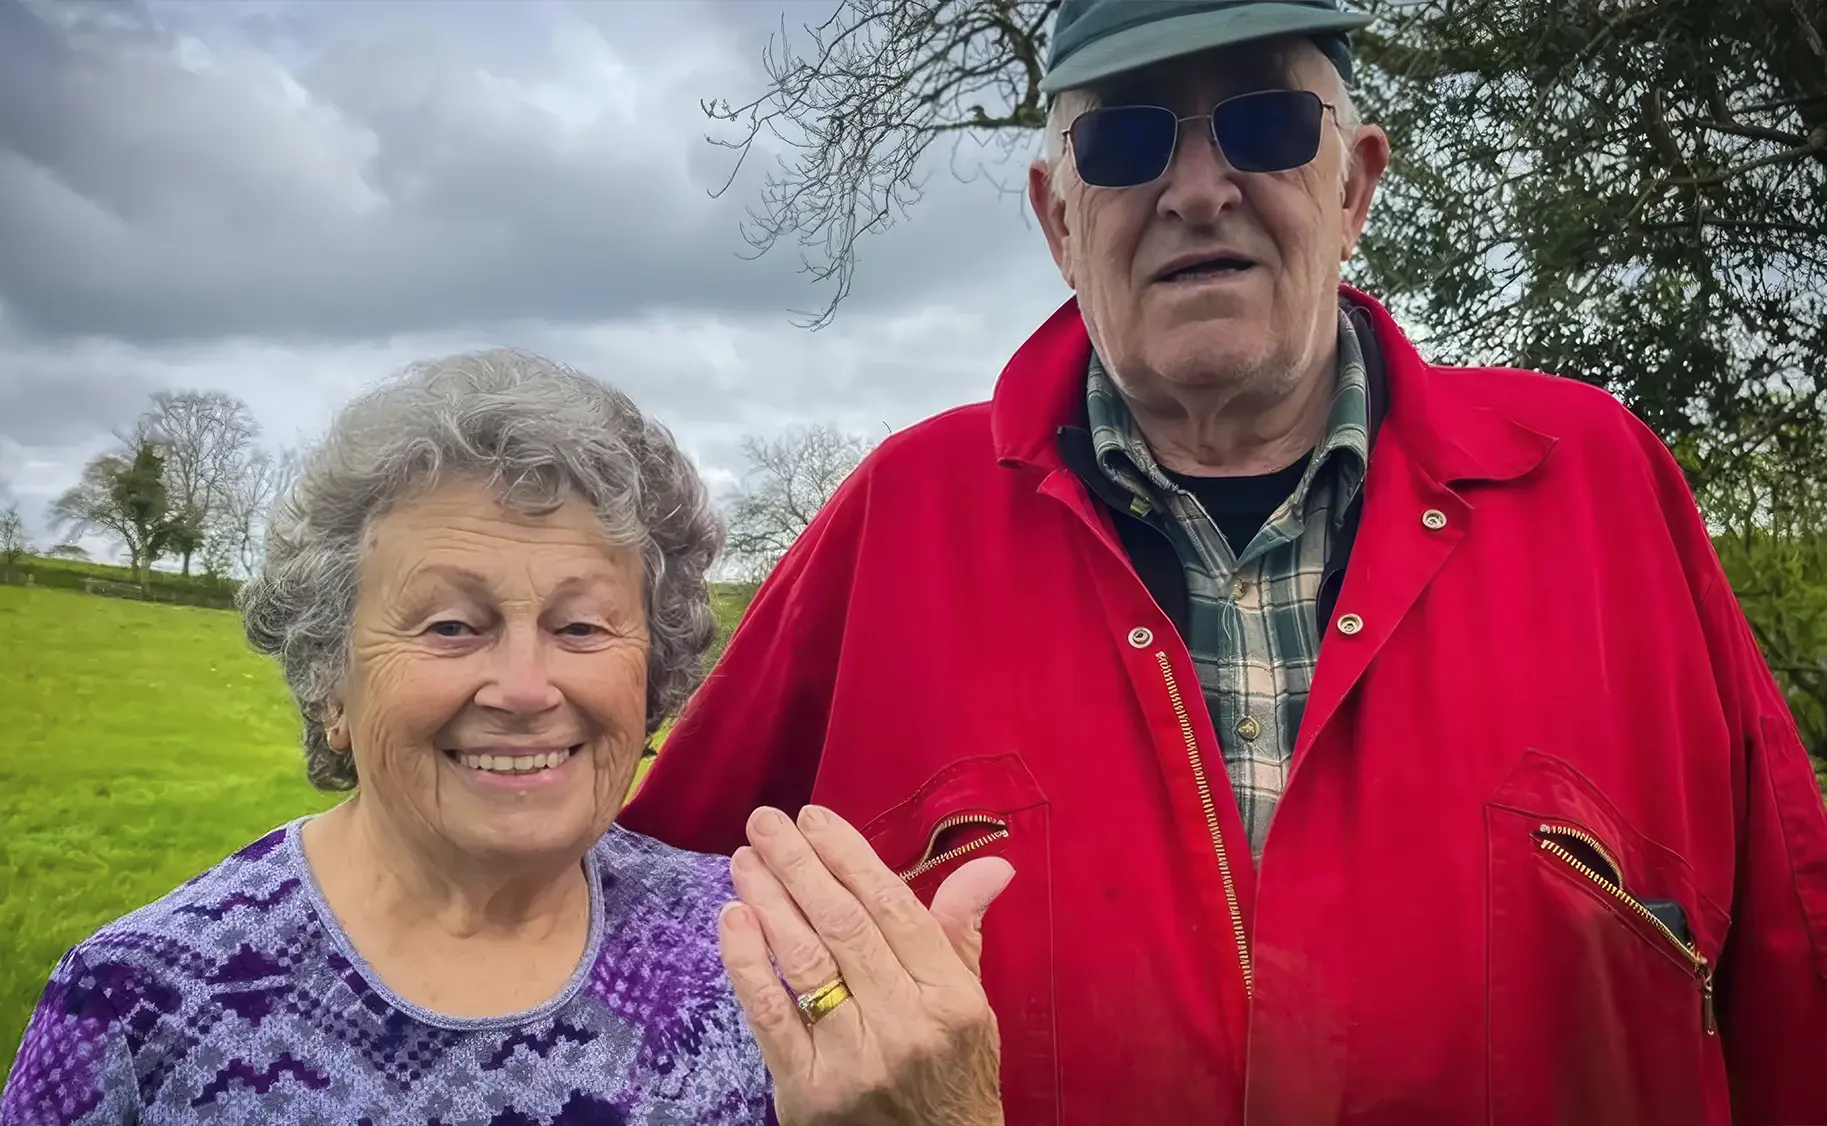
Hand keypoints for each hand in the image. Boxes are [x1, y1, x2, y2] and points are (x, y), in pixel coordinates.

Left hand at [717, 804, 1011, 1125]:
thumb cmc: (953, 1077)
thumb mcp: (972, 1007)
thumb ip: (960, 932)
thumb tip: (990, 865)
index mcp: (949, 998)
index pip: (893, 908)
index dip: (850, 857)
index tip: (815, 818)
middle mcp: (904, 1025)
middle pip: (843, 925)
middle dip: (800, 865)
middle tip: (767, 822)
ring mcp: (853, 1059)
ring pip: (804, 961)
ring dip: (768, 901)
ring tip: (744, 858)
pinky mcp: (807, 1091)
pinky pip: (769, 1014)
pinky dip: (747, 962)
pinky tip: (733, 918)